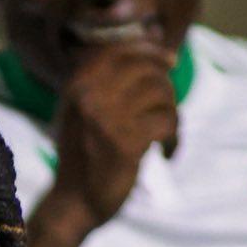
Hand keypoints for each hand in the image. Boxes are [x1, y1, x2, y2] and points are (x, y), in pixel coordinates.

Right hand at [49, 44, 178, 230]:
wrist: (74, 202)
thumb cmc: (83, 154)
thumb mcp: (81, 110)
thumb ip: (105, 79)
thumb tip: (154, 45)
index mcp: (76, 86)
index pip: (120, 50)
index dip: (150, 50)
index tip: (168, 61)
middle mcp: (88, 97)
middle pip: (147, 69)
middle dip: (165, 84)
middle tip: (165, 106)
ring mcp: (106, 120)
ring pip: (161, 94)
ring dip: (171, 112)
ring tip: (163, 130)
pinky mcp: (126, 143)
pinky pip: (167, 122)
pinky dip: (173, 137)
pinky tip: (165, 150)